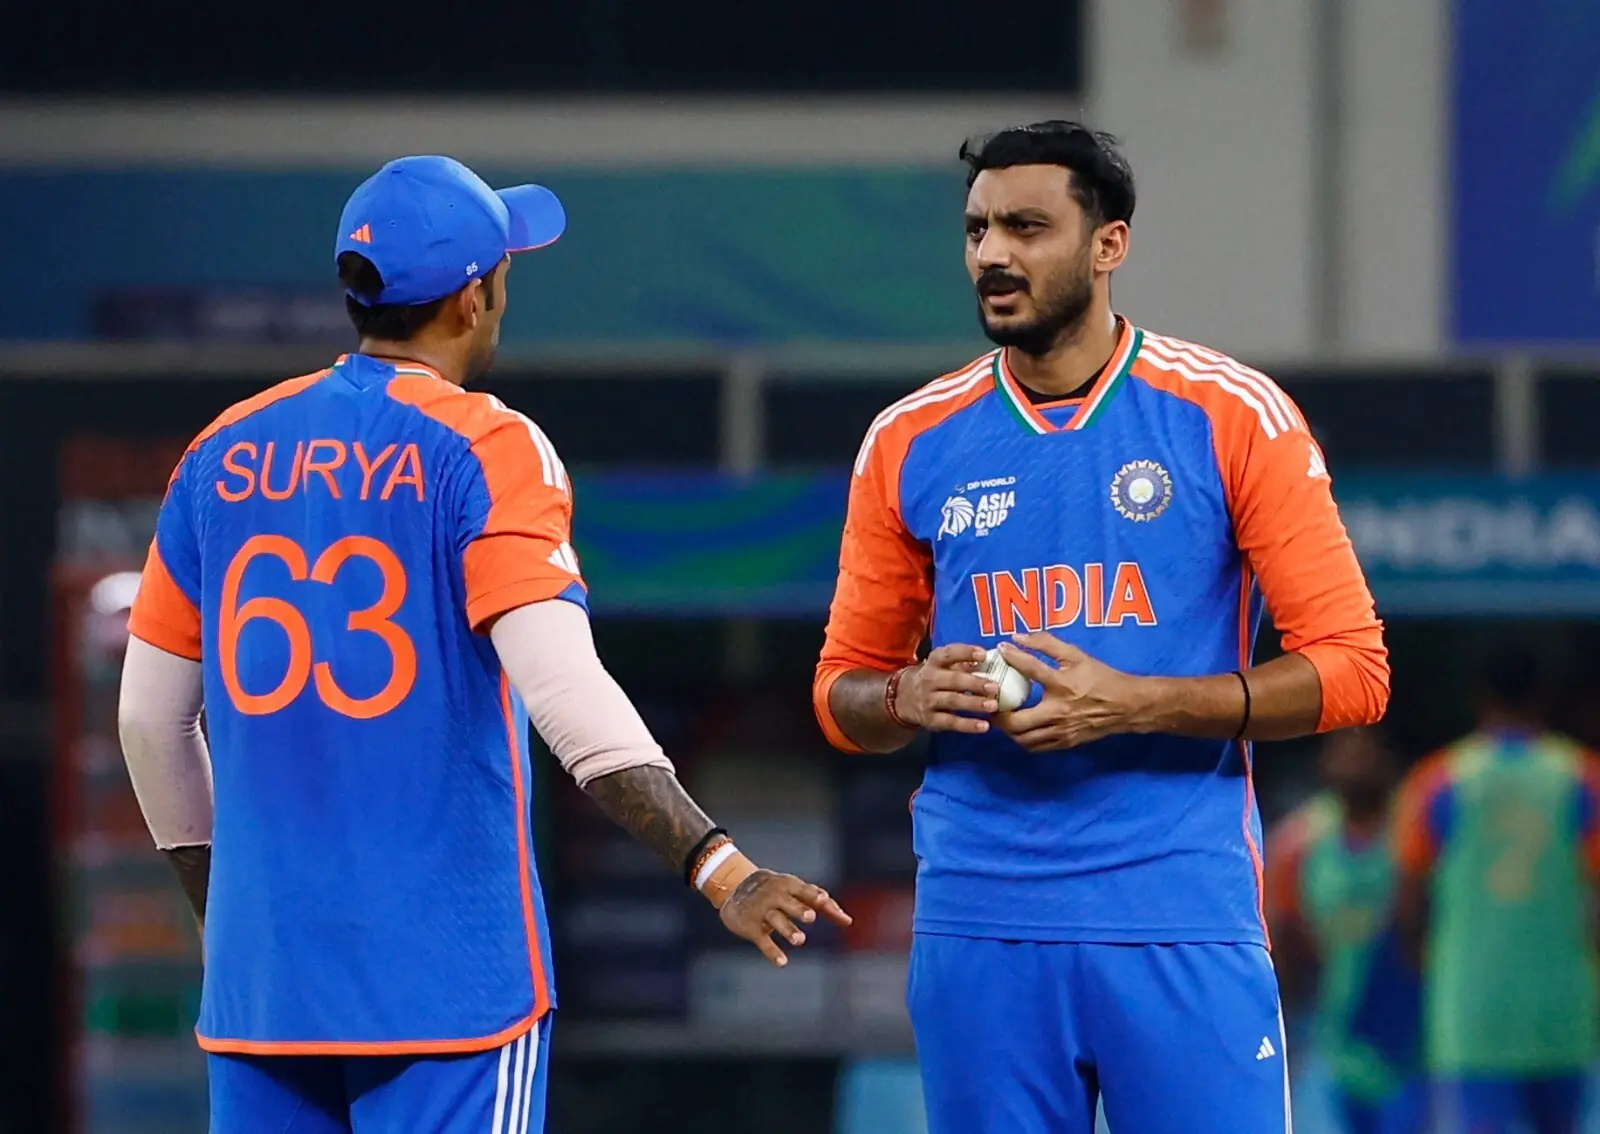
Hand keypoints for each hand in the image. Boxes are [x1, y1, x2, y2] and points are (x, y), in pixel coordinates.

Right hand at [719, 869, 852, 967]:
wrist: (735, 888)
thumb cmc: (778, 891)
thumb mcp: (797, 891)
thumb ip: (823, 905)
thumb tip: (848, 921)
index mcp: (789, 885)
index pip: (804, 891)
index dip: (814, 896)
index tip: (823, 901)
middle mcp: (775, 896)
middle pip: (789, 903)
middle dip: (799, 909)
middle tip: (811, 917)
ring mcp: (763, 911)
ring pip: (776, 920)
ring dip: (788, 930)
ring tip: (800, 940)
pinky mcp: (752, 927)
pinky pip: (762, 940)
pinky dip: (772, 952)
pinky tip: (782, 962)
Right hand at [895, 644, 999, 733]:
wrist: (902, 700)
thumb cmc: (933, 678)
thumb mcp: (941, 666)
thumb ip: (962, 663)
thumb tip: (989, 660)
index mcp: (934, 662)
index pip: (949, 654)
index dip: (965, 653)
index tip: (983, 654)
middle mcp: (929, 680)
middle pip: (953, 680)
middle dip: (974, 683)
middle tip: (994, 687)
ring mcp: (928, 700)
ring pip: (953, 701)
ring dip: (974, 703)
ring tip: (993, 706)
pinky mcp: (930, 720)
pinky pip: (951, 722)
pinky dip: (968, 725)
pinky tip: (984, 726)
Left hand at [994, 632, 1150, 750]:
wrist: (1125, 705)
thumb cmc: (1100, 677)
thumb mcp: (1076, 655)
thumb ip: (1047, 644)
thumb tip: (1019, 637)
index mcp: (1063, 685)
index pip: (1031, 669)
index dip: (1013, 657)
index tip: (1000, 650)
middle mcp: (1059, 711)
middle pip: (1017, 722)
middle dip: (997, 714)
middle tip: (989, 702)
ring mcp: (1061, 731)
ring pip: (1023, 739)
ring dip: (1007, 729)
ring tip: (1000, 716)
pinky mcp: (1065, 742)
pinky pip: (1036, 746)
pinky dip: (1022, 738)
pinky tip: (1018, 728)